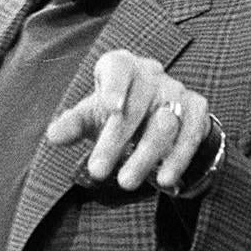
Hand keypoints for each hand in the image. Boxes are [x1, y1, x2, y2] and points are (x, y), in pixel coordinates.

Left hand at [43, 50, 214, 193]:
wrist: (156, 113)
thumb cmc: (116, 111)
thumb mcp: (92, 115)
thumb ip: (73, 124)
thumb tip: (53, 136)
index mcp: (122, 66)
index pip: (119, 68)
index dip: (115, 86)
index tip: (111, 108)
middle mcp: (151, 74)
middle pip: (137, 105)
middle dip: (116, 141)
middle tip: (97, 172)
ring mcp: (176, 90)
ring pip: (164, 123)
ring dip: (145, 156)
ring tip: (126, 183)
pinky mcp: (197, 109)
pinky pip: (190, 134)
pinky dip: (177, 159)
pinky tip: (164, 180)